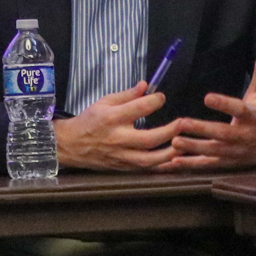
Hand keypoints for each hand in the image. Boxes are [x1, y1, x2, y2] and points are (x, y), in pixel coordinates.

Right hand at [54, 82, 178, 171]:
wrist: (71, 145)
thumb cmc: (89, 121)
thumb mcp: (104, 102)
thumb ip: (127, 95)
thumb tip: (146, 85)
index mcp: (112, 118)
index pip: (138, 108)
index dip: (154, 101)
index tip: (161, 97)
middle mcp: (117, 138)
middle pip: (148, 139)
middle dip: (169, 132)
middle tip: (184, 123)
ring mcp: (121, 156)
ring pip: (149, 160)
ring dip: (169, 154)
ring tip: (184, 145)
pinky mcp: (123, 167)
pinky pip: (145, 169)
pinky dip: (160, 166)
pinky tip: (173, 160)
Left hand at [164, 46, 255, 169]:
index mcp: (252, 117)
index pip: (238, 109)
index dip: (224, 104)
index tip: (207, 97)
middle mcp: (243, 136)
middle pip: (222, 134)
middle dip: (202, 130)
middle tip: (181, 123)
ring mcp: (234, 152)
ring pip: (212, 151)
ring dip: (193, 148)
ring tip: (174, 142)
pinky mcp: (226, 162)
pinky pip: (207, 164)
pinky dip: (191, 164)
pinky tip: (173, 161)